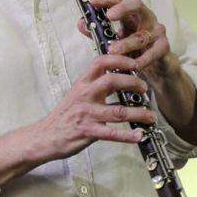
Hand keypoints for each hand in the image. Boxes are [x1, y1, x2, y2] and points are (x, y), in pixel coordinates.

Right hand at [36, 54, 156, 159]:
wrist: (45, 136)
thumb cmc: (64, 115)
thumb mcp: (76, 94)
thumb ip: (93, 85)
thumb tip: (116, 76)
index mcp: (82, 83)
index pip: (100, 62)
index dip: (119, 59)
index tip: (134, 63)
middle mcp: (85, 95)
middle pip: (112, 81)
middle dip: (133, 83)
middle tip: (144, 88)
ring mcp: (87, 114)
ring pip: (117, 111)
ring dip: (138, 113)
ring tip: (151, 116)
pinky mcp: (88, 132)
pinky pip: (112, 133)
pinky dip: (127, 135)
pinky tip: (139, 135)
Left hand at [77, 0, 172, 79]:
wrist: (157, 67)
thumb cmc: (134, 50)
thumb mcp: (114, 40)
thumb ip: (98, 32)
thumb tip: (81, 23)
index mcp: (131, 15)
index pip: (118, 2)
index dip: (105, 0)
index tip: (91, 2)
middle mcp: (145, 18)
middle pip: (136, 5)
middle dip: (123, 9)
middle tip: (109, 16)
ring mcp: (156, 32)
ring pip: (140, 35)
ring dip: (126, 43)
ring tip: (112, 50)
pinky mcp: (163, 47)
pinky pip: (152, 53)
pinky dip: (142, 60)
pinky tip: (133, 66)